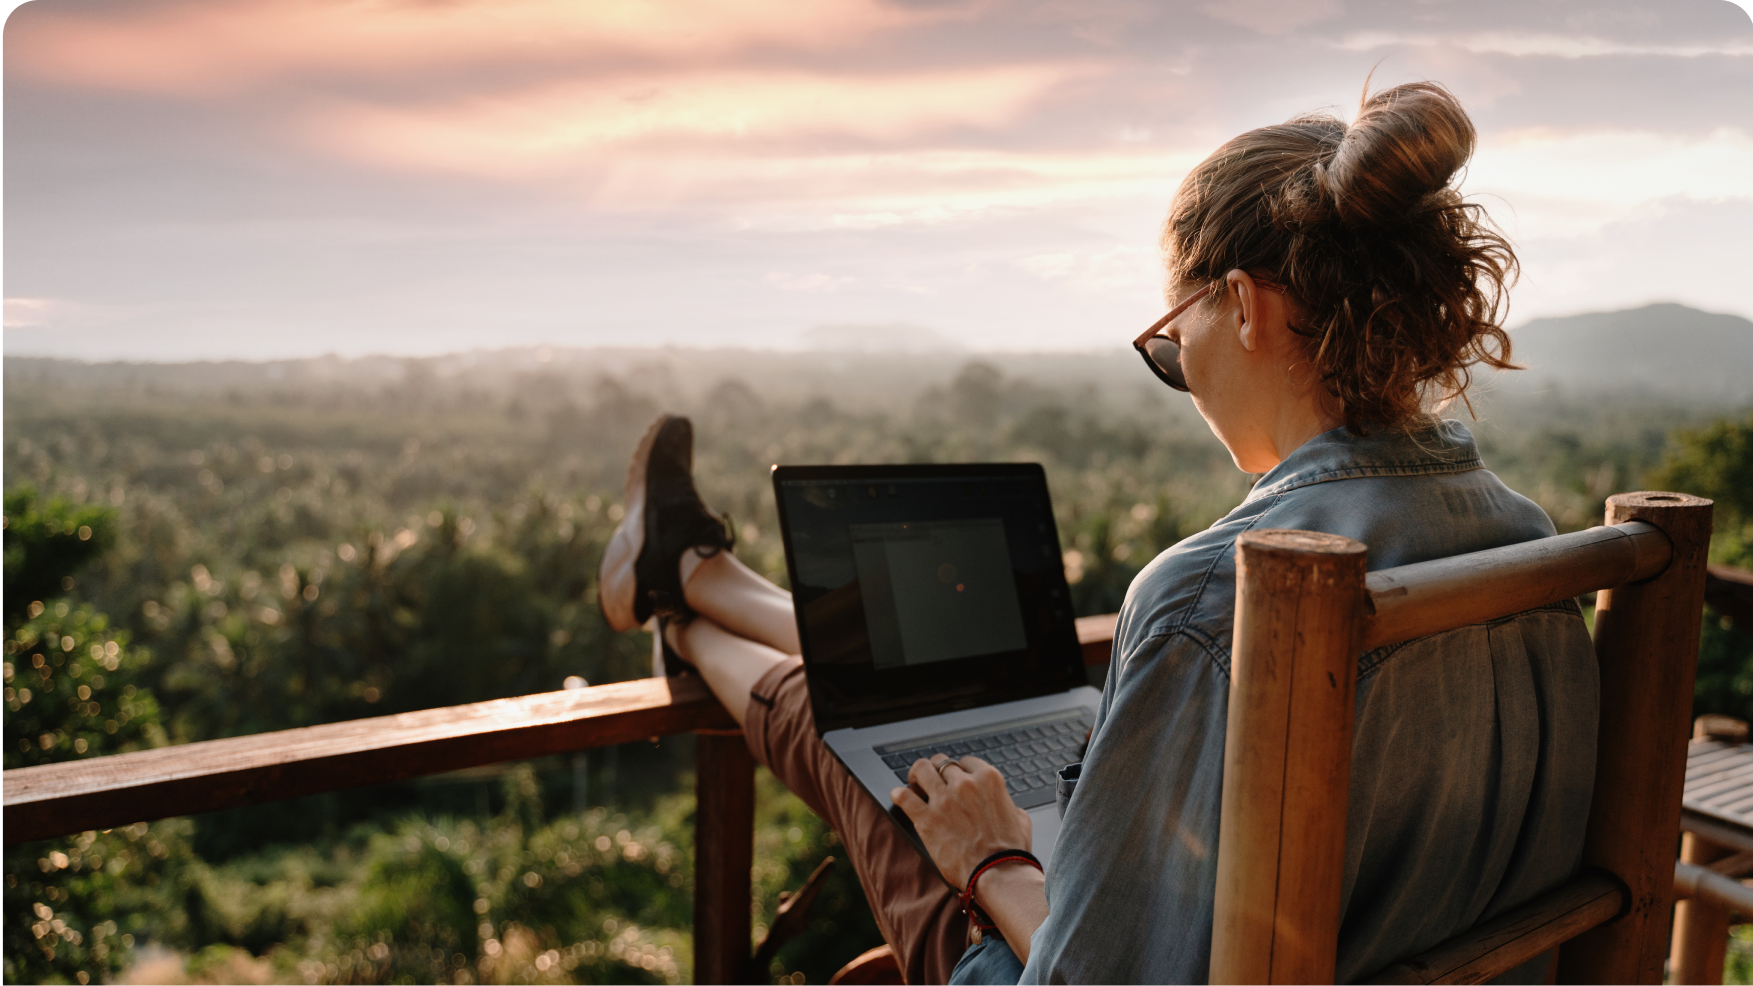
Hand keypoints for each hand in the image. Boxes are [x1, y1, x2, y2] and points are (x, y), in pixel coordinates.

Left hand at [891, 754, 1032, 887]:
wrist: (998, 873)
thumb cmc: (1011, 851)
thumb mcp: (1020, 818)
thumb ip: (1006, 803)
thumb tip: (1001, 803)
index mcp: (988, 779)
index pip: (965, 762)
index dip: (958, 771)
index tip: (954, 780)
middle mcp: (964, 784)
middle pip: (941, 762)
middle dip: (936, 771)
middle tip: (932, 782)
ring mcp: (944, 799)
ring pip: (921, 769)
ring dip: (916, 776)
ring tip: (915, 786)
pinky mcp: (926, 818)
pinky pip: (904, 797)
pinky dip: (899, 795)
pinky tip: (899, 797)